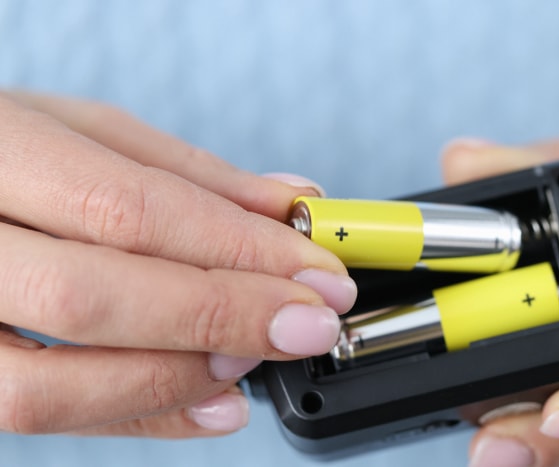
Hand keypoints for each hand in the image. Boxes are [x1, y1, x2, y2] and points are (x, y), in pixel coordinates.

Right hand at [0, 91, 356, 437]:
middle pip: (91, 299)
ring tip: (254, 360)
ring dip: (177, 379)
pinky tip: (212, 403)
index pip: (127, 210)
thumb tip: (290, 206)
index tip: (317, 276)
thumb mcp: (87, 133)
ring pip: (47, 385)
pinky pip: (39, 418)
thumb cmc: (4, 148)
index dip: (237, 251)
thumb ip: (191, 174)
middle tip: (308, 324)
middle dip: (221, 317)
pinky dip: (138, 418)